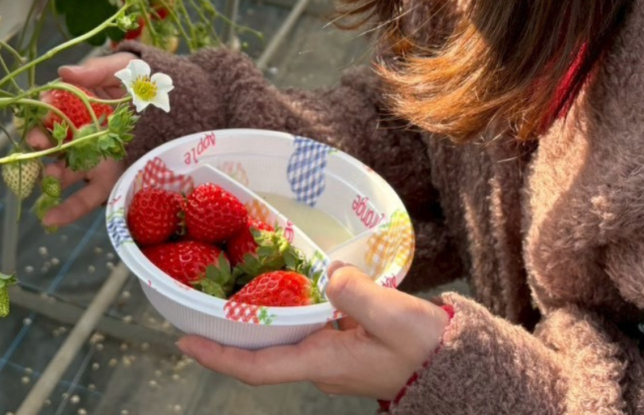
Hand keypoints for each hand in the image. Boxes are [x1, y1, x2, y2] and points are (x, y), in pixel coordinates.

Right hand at [26, 52, 136, 226]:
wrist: (182, 102)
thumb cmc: (148, 81)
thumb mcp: (122, 68)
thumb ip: (95, 71)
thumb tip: (63, 73)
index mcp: (83, 107)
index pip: (54, 111)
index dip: (43, 111)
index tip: (41, 108)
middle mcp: (84, 135)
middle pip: (53, 142)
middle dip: (40, 143)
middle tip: (37, 141)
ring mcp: (95, 159)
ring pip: (65, 171)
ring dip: (50, 177)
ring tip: (45, 179)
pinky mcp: (109, 180)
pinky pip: (87, 198)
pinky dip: (68, 210)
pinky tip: (50, 219)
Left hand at [176, 263, 450, 399]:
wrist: (459, 366)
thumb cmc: (427, 347)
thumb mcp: (392, 317)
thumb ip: (354, 294)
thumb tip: (326, 275)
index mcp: (323, 364)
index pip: (258, 369)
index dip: (219, 357)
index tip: (184, 343)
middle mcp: (320, 365)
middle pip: (262, 352)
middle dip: (229, 331)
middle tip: (199, 299)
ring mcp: (332, 356)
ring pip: (284, 337)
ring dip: (258, 315)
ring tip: (231, 281)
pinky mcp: (345, 343)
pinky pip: (306, 326)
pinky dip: (287, 306)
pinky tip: (284, 279)